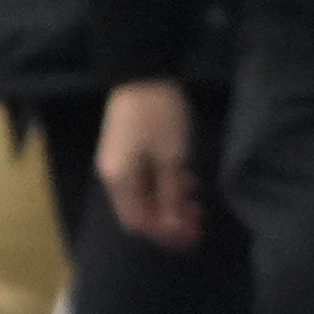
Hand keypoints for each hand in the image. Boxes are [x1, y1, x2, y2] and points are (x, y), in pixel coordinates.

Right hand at [97, 78, 198, 250]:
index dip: (165, 233)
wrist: (142, 74)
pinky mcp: (129, 150)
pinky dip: (167, 185)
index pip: (139, 221)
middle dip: (170, 221)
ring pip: (146, 194)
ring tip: (198, 208)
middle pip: (141, 210)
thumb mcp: (172, 156)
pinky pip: (147, 178)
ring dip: (171, 204)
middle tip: (199, 226)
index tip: (191, 239)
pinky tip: (188, 184)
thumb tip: (172, 224)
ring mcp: (119, 162)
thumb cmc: (159, 116)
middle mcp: (114, 176)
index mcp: (119, 181)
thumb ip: (171, 193)